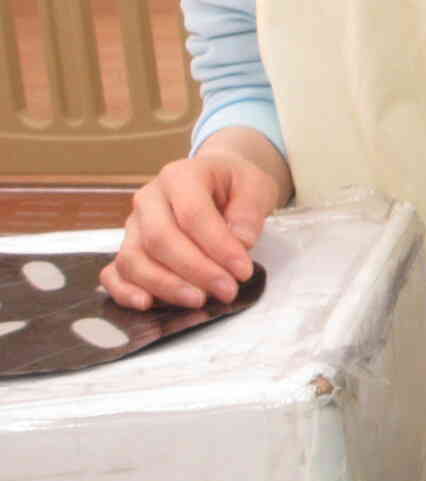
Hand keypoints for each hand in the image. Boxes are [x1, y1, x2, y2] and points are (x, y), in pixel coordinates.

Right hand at [99, 135, 285, 309]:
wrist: (216, 180)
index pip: (192, 214)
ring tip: (199, 300)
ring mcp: (133, 225)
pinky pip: (114, 273)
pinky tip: (146, 304)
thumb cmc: (234, 184)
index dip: (218, 246)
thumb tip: (241, 243)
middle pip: (160, 239)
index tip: (243, 271)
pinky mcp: (127, 248)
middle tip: (227, 291)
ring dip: (165, 285)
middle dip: (195, 271)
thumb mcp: (256, 186)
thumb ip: (249, 212)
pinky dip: (124, 291)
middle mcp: (149, 198)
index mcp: (180, 176)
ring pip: (134, 259)